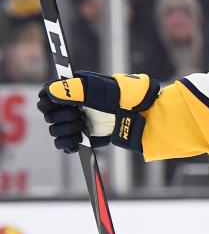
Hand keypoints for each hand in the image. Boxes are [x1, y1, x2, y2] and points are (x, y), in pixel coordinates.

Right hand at [37, 72, 159, 153]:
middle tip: (79, 115)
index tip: (61, 106)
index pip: (45, 97)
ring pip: (55, 131)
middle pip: (49, 116)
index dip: (48, 103)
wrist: (136, 115)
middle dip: (63, 117)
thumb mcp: (97, 89)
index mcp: (70, 91)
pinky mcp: (82, 137)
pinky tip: (78, 139)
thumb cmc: (119, 96)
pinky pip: (64, 145)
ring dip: (67, 130)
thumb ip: (72, 89)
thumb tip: (50, 92)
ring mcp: (75, 122)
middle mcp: (70, 107)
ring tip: (82, 125)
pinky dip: (68, 144)